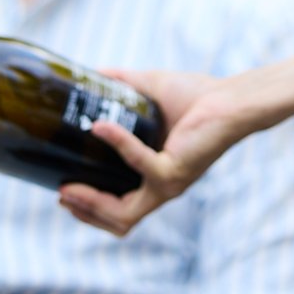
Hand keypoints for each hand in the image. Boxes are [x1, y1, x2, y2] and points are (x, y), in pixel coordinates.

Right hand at [59, 68, 240, 237]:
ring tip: (69, 188)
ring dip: (93, 204)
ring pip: (125, 214)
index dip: (89, 208)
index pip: (119, 210)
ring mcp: (169, 183)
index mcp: (154, 177)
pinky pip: (140, 164)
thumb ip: (122, 84)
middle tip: (62, 194)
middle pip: (118, 221)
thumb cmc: (198, 97)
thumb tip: (93, 71)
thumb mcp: (149, 90)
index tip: (63, 190)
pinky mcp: (175, 170)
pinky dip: (119, 145)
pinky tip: (100, 128)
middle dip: (86, 213)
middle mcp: (162, 187)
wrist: (231, 97)